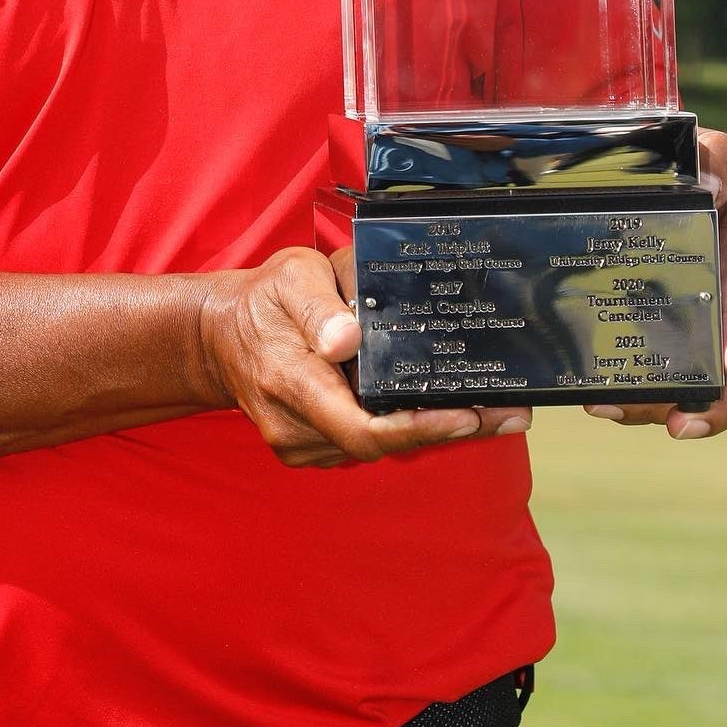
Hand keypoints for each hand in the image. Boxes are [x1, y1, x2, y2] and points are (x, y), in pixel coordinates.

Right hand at [196, 246, 531, 467]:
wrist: (218, 336)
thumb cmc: (263, 300)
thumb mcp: (289, 277)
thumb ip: (318, 305)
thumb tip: (347, 338)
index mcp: (291, 380)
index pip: (361, 426)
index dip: (418, 427)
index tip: (467, 415)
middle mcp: (294, 425)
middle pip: (381, 443)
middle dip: (445, 428)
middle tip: (508, 412)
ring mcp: (299, 443)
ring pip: (376, 446)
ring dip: (426, 428)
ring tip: (485, 406)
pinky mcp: (307, 449)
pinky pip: (362, 444)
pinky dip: (399, 427)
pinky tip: (431, 405)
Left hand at [584, 129, 726, 438]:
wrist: (669, 177)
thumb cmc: (691, 164)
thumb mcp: (709, 151)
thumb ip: (718, 158)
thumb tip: (713, 183)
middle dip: (702, 397)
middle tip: (663, 419)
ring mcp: (716, 318)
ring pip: (704, 378)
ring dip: (663, 402)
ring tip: (612, 410)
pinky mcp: (687, 330)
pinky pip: (679, 373)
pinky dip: (650, 393)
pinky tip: (610, 401)